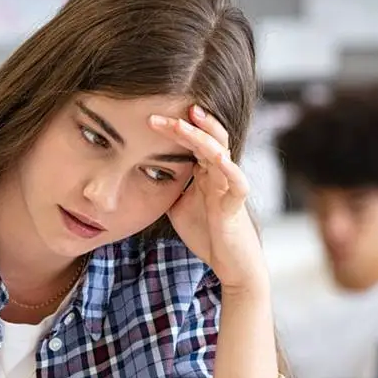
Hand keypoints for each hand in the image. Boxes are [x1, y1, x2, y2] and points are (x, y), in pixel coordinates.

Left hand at [150, 105, 268, 295]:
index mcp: (205, 171)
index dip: (172, 129)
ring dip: (203, 136)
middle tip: (160, 114)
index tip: (149, 120)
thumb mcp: (177, 206)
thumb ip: (167, 188)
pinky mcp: (236, 204)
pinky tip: (218, 157)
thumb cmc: (207, 232)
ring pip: (220, 152)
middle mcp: (219, 172)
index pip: (191, 141)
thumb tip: (140, 174)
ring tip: (187, 121)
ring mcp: (229, 185)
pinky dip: (229, 168)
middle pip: (206, 138)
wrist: (229, 262)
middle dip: (185, 124)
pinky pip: (237, 181)